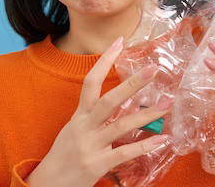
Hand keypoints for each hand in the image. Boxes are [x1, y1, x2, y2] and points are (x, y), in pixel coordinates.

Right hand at [24, 37, 173, 186]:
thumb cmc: (64, 154)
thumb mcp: (75, 129)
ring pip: (121, 125)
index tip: (119, 42)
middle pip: (109, 100)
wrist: (46, 184)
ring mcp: (91, 146)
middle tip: (153, 69)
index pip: (91, 81)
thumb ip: (94, 116)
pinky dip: (145, 146)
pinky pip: (124, 153)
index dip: (104, 61)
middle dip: (132, 84)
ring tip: (167, 103)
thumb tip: (121, 100)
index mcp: (79, 115)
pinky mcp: (97, 165)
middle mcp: (85, 127)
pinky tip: (163, 139)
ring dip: (147, 114)